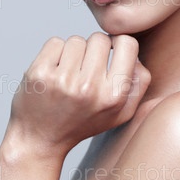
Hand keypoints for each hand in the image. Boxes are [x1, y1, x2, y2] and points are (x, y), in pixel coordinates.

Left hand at [6, 32, 150, 156]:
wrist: (40, 140)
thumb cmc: (83, 122)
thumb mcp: (121, 113)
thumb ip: (139, 83)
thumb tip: (136, 54)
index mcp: (114, 96)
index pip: (127, 43)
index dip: (118, 43)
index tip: (110, 52)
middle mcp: (89, 88)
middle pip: (100, 39)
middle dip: (94, 48)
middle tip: (86, 67)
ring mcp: (62, 80)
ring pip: (76, 40)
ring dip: (74, 52)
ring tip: (69, 73)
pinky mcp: (39, 73)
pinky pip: (55, 42)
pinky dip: (55, 52)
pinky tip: (54, 72)